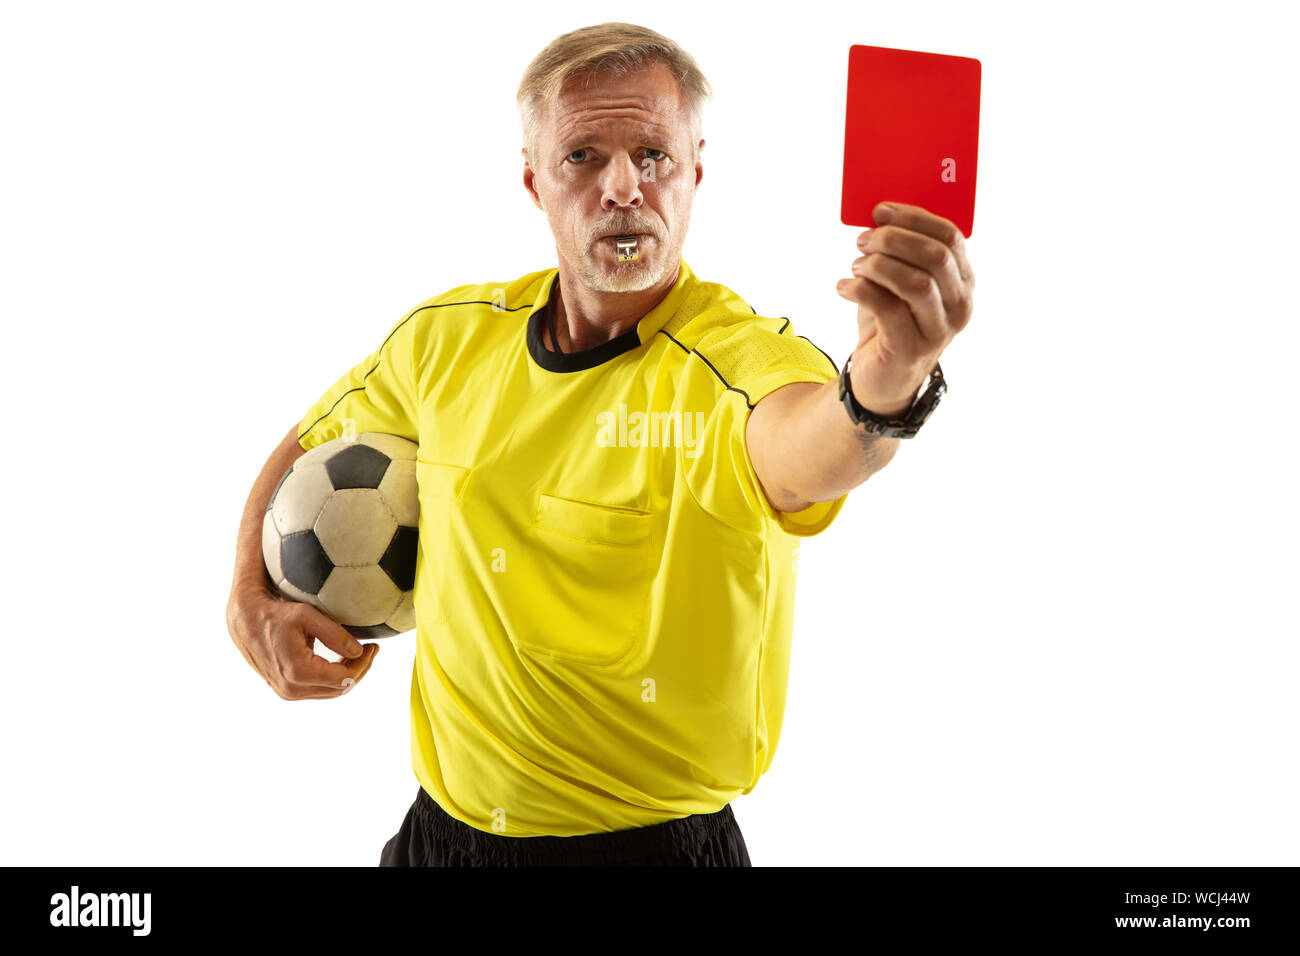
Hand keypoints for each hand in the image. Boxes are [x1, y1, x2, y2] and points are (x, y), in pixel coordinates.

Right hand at [227, 590, 379, 699]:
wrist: (246, 623)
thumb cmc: (277, 614)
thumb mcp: (308, 615)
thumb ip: (335, 634)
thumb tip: (358, 651)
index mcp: (299, 671)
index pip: (345, 677)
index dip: (364, 663)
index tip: (372, 645)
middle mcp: (292, 688)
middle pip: (340, 688)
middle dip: (360, 669)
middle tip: (370, 649)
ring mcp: (287, 693)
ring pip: (330, 692)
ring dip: (348, 675)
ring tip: (359, 654)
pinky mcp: (285, 691)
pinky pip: (318, 690)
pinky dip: (333, 678)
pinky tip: (341, 660)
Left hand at [836, 202, 975, 418]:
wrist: (881, 378)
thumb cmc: (891, 322)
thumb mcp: (898, 283)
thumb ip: (898, 253)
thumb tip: (877, 217)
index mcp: (962, 282)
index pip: (950, 237)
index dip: (914, 217)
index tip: (880, 211)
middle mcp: (959, 306)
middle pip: (935, 256)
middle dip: (894, 239)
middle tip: (863, 240)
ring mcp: (938, 331)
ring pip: (916, 282)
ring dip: (879, 265)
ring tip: (855, 266)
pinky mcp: (910, 350)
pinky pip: (887, 309)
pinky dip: (860, 290)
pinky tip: (843, 287)